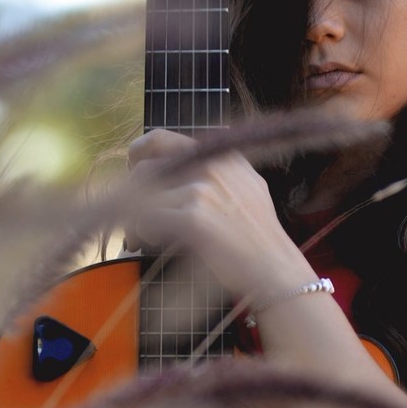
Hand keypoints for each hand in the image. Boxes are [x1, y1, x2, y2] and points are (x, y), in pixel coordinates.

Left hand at [126, 129, 315, 300]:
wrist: (275, 268)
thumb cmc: (256, 235)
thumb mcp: (246, 186)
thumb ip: (214, 171)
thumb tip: (168, 163)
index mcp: (222, 155)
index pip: (160, 139)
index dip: (138, 154)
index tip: (133, 171)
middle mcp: (212, 166)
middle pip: (144, 170)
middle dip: (131, 196)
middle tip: (134, 217)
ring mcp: (203, 190)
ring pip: (143, 199)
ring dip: (138, 220)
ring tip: (148, 237)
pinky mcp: (195, 218)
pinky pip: (148, 221)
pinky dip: (146, 234)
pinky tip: (159, 242)